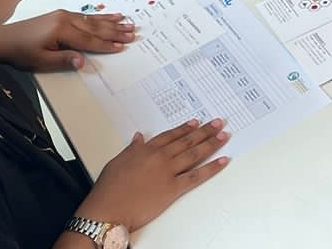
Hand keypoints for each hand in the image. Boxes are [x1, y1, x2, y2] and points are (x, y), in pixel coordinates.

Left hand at [0, 10, 135, 71]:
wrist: (3, 40)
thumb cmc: (21, 52)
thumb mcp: (41, 61)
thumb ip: (64, 60)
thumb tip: (83, 61)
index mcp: (62, 30)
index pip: (89, 40)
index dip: (106, 45)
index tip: (121, 47)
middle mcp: (65, 19)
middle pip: (95, 27)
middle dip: (115, 31)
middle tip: (132, 33)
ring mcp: (63, 15)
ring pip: (92, 19)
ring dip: (110, 22)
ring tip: (127, 22)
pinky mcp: (61, 15)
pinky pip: (85, 16)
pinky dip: (99, 17)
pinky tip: (107, 17)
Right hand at [78, 118, 230, 232]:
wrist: (108, 210)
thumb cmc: (109, 189)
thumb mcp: (117, 162)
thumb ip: (131, 149)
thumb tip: (138, 138)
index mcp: (146, 150)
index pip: (170, 135)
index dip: (185, 128)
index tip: (196, 122)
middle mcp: (160, 157)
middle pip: (187, 141)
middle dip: (205, 131)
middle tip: (218, 123)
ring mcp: (168, 172)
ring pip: (195, 154)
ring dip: (212, 143)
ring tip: (224, 135)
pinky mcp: (173, 189)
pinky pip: (196, 176)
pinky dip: (212, 168)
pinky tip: (223, 161)